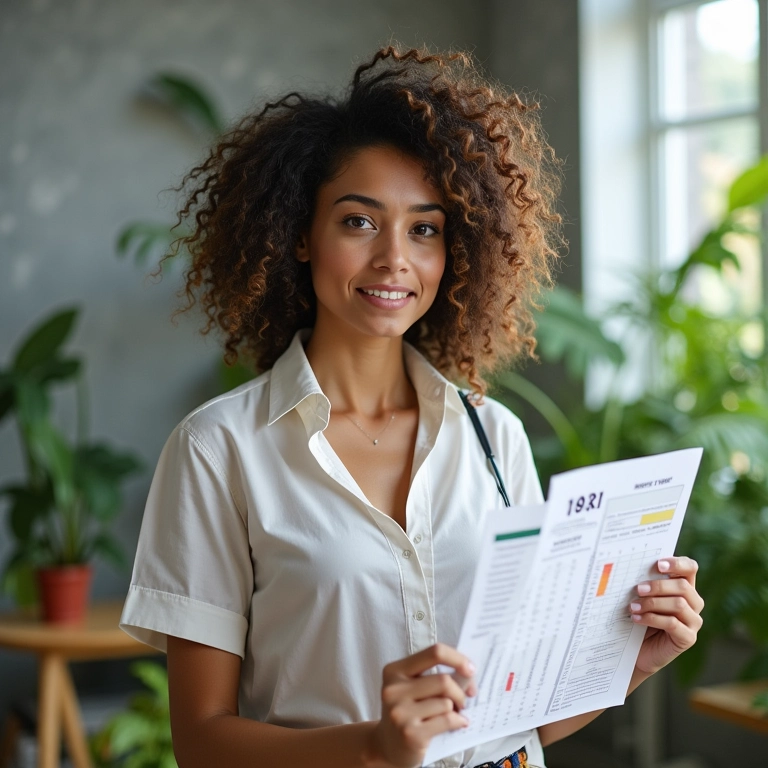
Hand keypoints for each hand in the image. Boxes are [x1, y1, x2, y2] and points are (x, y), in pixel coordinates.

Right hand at [367, 643, 475, 767]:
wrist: (387, 745)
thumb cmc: (408, 711)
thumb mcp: (413, 687)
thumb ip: (435, 675)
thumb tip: (468, 674)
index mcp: (395, 670)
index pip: (434, 653)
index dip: (457, 659)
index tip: (470, 669)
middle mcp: (393, 689)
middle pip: (443, 681)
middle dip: (460, 691)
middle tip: (463, 699)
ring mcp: (400, 712)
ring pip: (446, 702)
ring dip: (457, 708)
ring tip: (453, 713)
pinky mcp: (410, 734)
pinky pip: (446, 720)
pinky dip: (458, 721)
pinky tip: (457, 723)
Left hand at [630, 556, 703, 675]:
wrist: (638, 648)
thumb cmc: (641, 616)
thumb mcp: (643, 597)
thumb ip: (646, 583)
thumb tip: (632, 568)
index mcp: (684, 587)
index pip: (690, 568)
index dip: (677, 563)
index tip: (658, 564)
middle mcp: (694, 603)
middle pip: (683, 586)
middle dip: (658, 586)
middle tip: (638, 589)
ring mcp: (693, 621)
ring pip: (679, 604)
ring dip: (653, 603)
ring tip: (633, 606)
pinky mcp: (688, 638)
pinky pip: (673, 623)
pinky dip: (652, 618)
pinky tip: (636, 618)